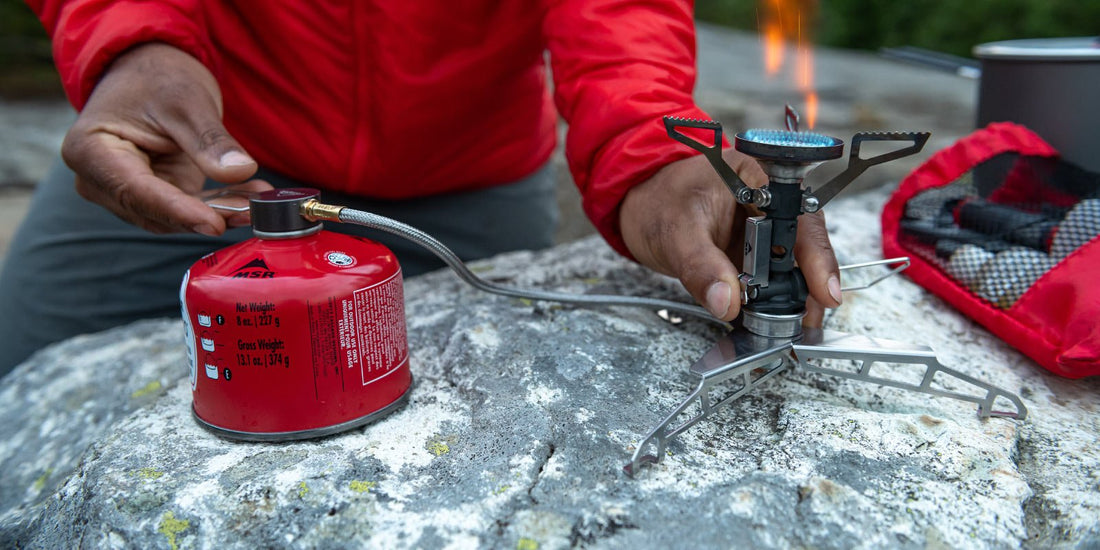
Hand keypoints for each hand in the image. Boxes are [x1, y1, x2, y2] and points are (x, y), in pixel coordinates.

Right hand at [61, 42, 270, 234]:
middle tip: (253, 211)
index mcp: (91, 151)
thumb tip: (240, 171)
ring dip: (218, 212)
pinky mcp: (153, 196)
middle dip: (206, 214)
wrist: (148, 70)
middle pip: (155, 211)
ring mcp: (125, 192)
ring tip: (260, 203)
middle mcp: (99, 180)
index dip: (178, 211)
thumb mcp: (186, 101)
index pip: (136, 192)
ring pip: (174, 217)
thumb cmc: (156, 78)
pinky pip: (187, 209)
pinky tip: (252, 197)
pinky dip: (219, 204)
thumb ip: (210, 140)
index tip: (214, 224)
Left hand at [619, 148, 841, 324]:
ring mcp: (762, 230)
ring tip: (790, 330)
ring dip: (792, 299)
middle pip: (804, 245)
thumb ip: (700, 266)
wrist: (637, 205)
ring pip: (790, 266)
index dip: (817, 256)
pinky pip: (768, 280)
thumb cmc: (656, 202)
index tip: (823, 292)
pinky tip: (767, 324)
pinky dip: (770, 303)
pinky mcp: (751, 254)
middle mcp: (769, 203)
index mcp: (758, 178)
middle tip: (807, 322)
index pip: (801, 217)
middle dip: (809, 286)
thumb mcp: (675, 232)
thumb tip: (728, 301)